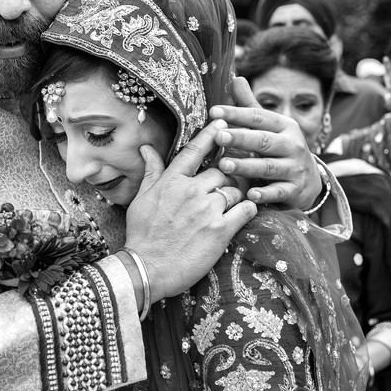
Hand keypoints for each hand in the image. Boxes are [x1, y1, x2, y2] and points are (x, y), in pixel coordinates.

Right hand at [125, 119, 256, 302]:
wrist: (147, 268)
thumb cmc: (142, 234)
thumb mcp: (141, 199)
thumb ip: (151, 172)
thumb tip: (147, 148)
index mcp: (172, 182)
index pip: (195, 150)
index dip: (212, 134)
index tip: (223, 123)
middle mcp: (191, 191)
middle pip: (223, 170)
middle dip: (230, 173)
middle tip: (233, 179)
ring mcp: (207, 210)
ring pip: (236, 189)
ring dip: (238, 193)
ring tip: (235, 201)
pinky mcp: (221, 231)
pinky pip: (246, 210)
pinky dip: (249, 208)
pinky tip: (246, 212)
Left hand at [209, 77, 321, 206]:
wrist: (309, 181)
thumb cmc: (279, 150)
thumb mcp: (268, 128)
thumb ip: (250, 106)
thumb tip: (236, 78)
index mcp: (284, 126)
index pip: (258, 116)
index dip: (236, 113)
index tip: (214, 111)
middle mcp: (292, 145)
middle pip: (263, 140)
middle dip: (240, 137)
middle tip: (218, 136)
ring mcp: (295, 168)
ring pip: (268, 166)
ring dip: (246, 166)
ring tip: (224, 165)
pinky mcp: (295, 190)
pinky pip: (279, 192)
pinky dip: (265, 194)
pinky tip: (250, 195)